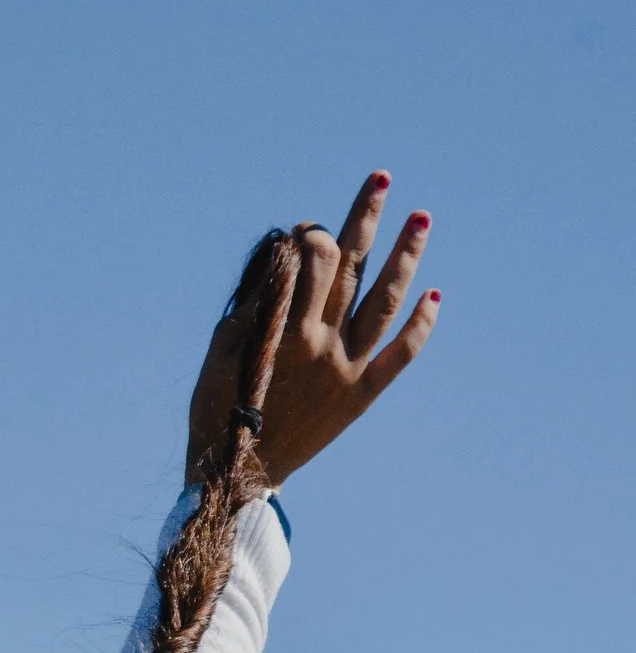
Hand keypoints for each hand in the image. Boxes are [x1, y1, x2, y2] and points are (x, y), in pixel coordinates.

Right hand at [186, 170, 440, 486]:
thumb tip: (281, 258)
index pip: (313, 259)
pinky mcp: (362, 394)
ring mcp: (348, 368)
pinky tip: (434, 293)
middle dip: (366, 217)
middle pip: (352, 266)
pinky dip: (420, 323)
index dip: (313, 233)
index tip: (306, 230)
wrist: (240, 474)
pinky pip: (401, 354)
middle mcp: (323, 343)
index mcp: (285, 330)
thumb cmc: (218, 408)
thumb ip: (253, 305)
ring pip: (387, 300)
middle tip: (382, 178)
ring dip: (407, 256)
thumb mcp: (220, 352)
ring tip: (422, 217)